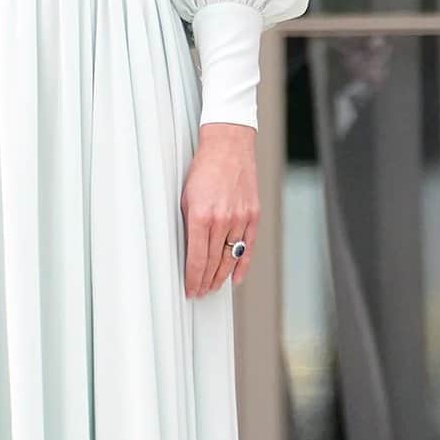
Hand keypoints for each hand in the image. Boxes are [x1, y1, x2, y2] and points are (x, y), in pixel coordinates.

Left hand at [183, 122, 258, 297]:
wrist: (228, 146)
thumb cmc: (204, 168)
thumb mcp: (186, 197)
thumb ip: (189, 226)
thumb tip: (189, 252)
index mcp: (201, 216)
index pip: (197, 259)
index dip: (193, 279)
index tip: (190, 289)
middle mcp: (222, 219)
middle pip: (214, 262)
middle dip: (205, 281)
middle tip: (200, 292)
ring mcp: (240, 218)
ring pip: (231, 257)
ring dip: (221, 276)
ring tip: (213, 287)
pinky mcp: (253, 214)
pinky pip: (248, 246)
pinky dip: (242, 264)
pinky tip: (236, 277)